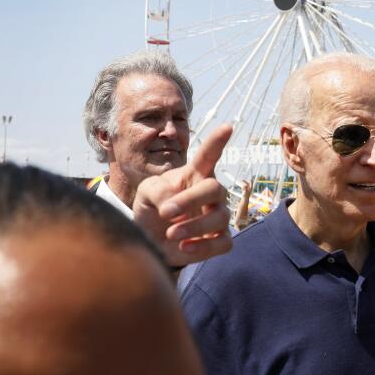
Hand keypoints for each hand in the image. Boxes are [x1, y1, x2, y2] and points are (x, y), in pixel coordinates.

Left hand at [133, 124, 233, 267]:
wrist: (151, 241)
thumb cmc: (151, 209)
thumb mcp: (146, 192)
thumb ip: (157, 190)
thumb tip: (172, 206)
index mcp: (194, 175)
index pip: (209, 156)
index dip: (218, 142)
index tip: (227, 127)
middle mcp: (211, 194)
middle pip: (214, 188)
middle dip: (190, 200)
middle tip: (166, 213)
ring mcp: (218, 216)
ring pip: (220, 217)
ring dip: (193, 226)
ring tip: (170, 234)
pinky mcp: (220, 240)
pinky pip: (223, 243)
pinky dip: (204, 247)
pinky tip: (184, 247)